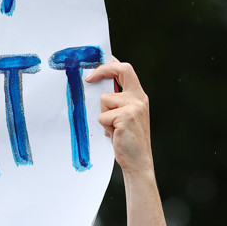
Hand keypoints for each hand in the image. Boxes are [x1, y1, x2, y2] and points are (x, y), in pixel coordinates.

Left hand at [86, 59, 152, 175]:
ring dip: (103, 115)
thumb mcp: (124, 117)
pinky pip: (103, 116)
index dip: (111, 64)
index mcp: (139, 96)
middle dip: (102, 71)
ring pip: (104, 100)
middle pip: (120, 71)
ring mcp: (133, 106)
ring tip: (112, 128)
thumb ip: (116, 103)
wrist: (138, 161)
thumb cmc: (127, 140)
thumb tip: (96, 89)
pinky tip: (114, 135)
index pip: (126, 70)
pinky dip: (104, 126)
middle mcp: (139, 98)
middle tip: (88, 78)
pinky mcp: (125, 117)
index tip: (97, 65)